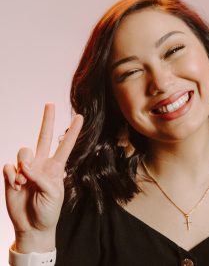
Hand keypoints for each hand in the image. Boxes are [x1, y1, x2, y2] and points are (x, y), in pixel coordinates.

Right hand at [3, 103, 82, 252]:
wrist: (32, 226)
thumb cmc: (48, 210)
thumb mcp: (53, 194)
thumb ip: (40, 177)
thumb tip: (24, 166)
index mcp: (56, 167)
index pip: (65, 145)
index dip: (72, 131)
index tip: (80, 116)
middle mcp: (41, 163)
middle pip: (43, 137)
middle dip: (47, 120)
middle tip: (50, 103)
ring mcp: (26, 169)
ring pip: (22, 151)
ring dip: (22, 166)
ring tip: (23, 183)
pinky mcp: (11, 176)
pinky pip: (8, 167)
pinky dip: (11, 176)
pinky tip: (16, 186)